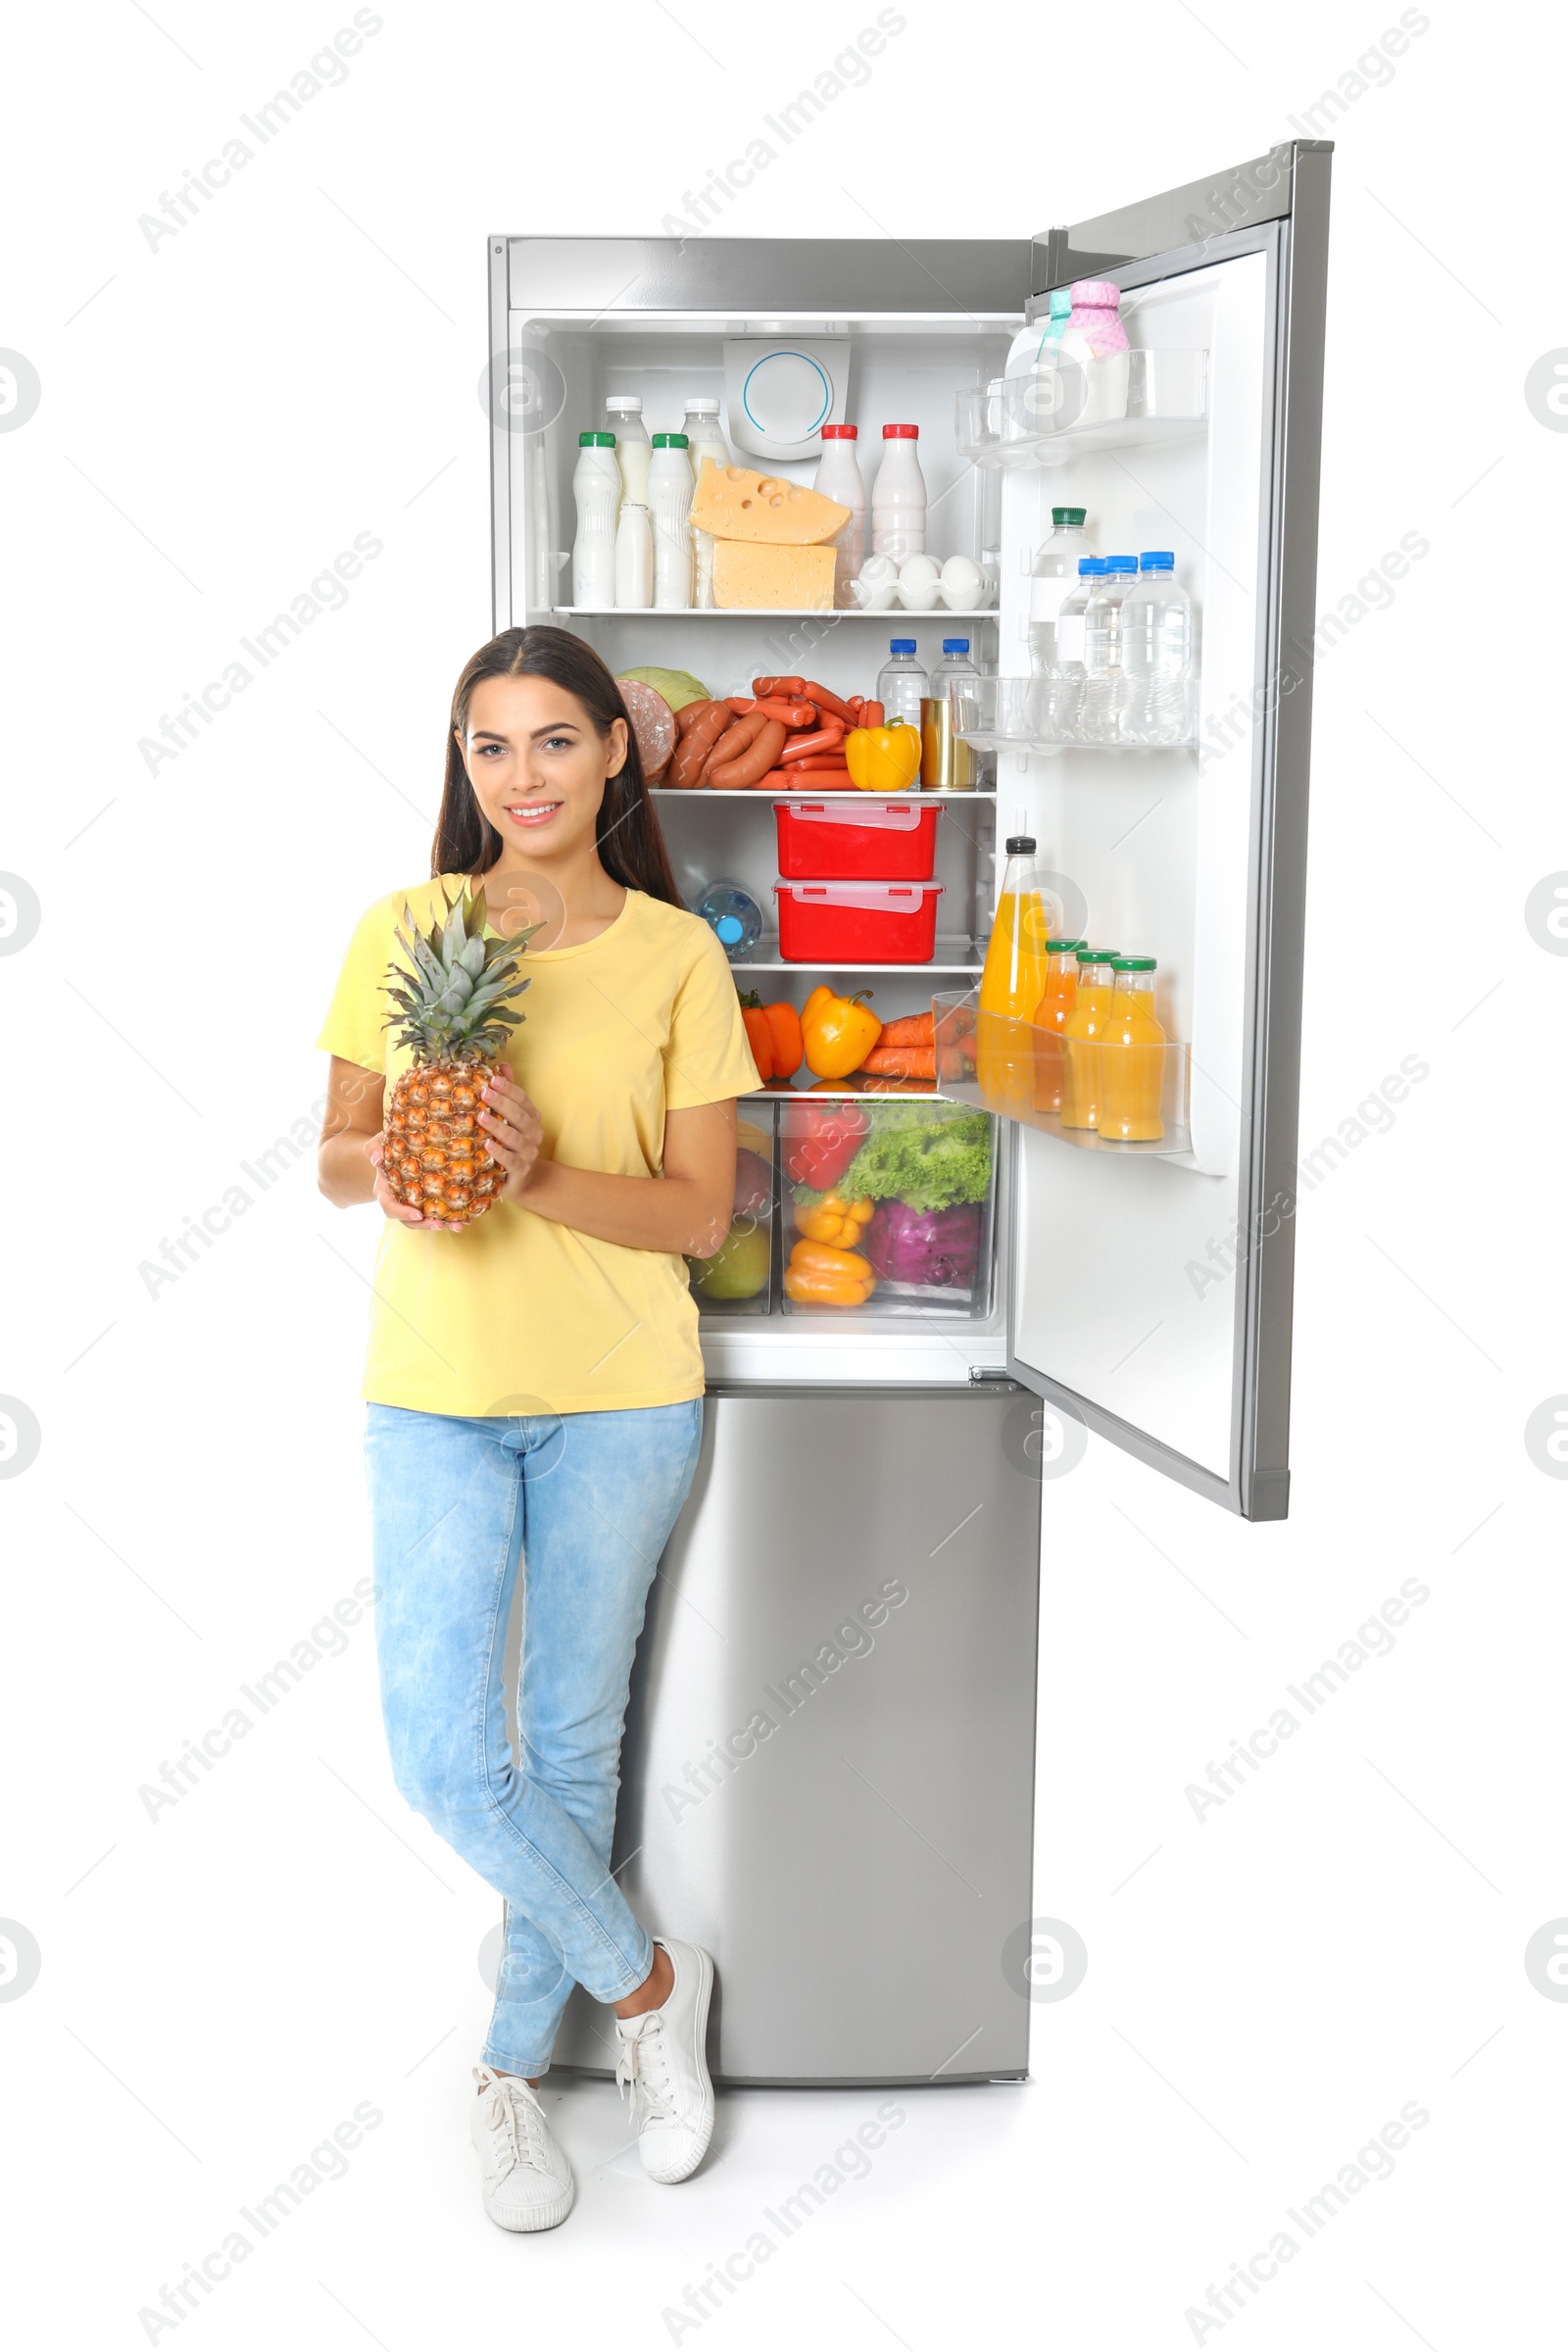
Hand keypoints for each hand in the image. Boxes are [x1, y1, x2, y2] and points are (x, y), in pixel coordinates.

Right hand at [367, 1130, 468, 1234]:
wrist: (400, 1147)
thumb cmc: (389, 1145)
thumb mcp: (379, 1142)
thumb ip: (374, 1147)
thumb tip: (376, 1160)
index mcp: (385, 1191)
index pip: (390, 1207)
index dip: (402, 1213)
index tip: (418, 1214)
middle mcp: (399, 1201)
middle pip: (409, 1220)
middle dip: (425, 1224)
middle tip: (441, 1224)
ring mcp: (413, 1204)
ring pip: (425, 1221)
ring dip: (441, 1225)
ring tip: (458, 1225)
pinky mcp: (427, 1202)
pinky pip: (438, 1214)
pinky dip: (451, 1218)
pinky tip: (466, 1219)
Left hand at [477, 1071, 544, 1202]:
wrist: (522, 1180)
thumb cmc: (510, 1145)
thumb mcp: (510, 1119)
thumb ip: (508, 1094)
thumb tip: (503, 1065)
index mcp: (531, 1117)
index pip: (523, 1099)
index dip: (509, 1088)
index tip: (492, 1079)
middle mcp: (534, 1133)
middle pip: (520, 1116)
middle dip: (502, 1103)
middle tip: (484, 1093)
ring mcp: (529, 1153)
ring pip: (515, 1137)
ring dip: (498, 1126)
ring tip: (481, 1116)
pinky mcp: (521, 1170)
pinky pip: (511, 1161)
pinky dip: (500, 1153)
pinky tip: (487, 1145)